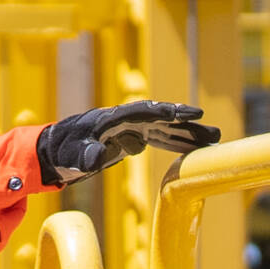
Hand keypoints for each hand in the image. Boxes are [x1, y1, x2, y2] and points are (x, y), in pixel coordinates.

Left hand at [35, 101, 218, 186]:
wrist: (55, 153)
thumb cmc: (62, 153)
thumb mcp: (71, 157)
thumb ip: (84, 155)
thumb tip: (99, 156)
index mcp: (110, 119)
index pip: (142, 112)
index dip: (164, 112)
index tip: (186, 115)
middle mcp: (124, 120)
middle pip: (160, 119)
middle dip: (186, 125)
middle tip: (213, 133)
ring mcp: (129, 128)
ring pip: (164, 128)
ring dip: (188, 134)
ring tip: (214, 141)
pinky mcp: (132, 138)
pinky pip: (159, 138)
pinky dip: (176, 142)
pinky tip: (195, 148)